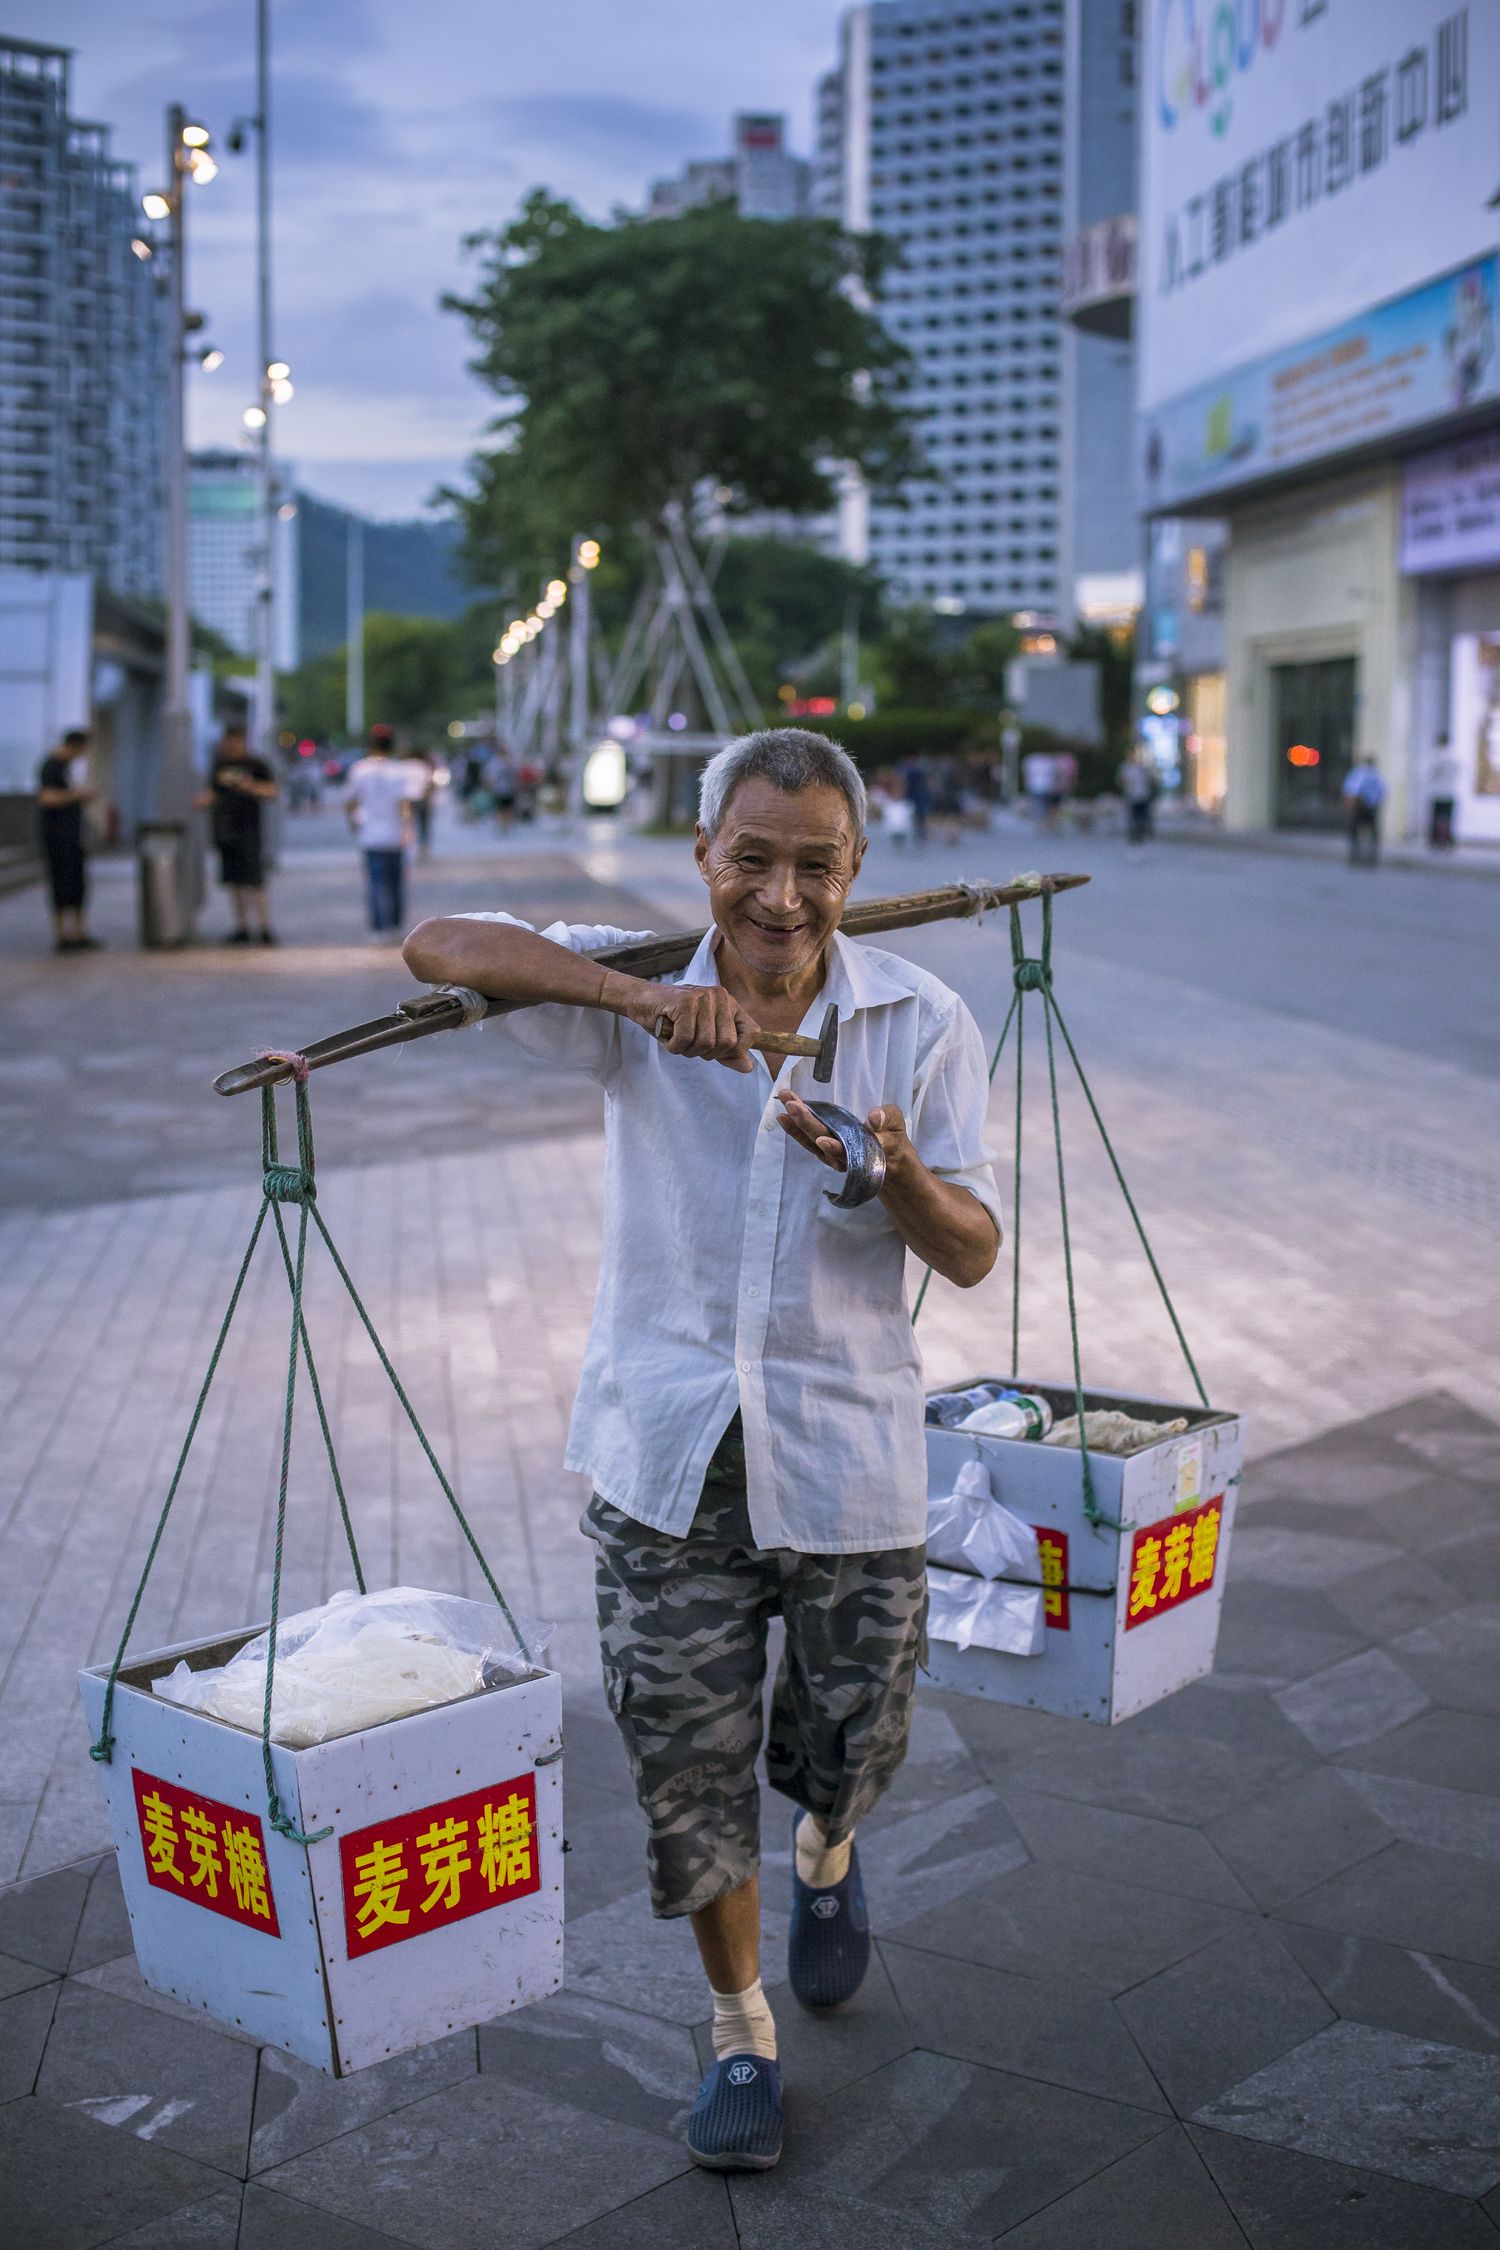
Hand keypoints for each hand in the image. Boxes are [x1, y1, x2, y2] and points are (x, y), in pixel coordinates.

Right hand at [625, 981, 757, 1071]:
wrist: (642, 1001)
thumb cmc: (674, 1021)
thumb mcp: (704, 1037)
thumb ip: (727, 1052)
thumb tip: (749, 1067)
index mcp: (730, 1004)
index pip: (752, 1032)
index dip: (737, 1050)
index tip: (718, 1051)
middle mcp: (720, 997)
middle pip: (727, 1043)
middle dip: (706, 1052)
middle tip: (690, 1042)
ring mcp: (703, 998)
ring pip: (706, 1043)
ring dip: (687, 1050)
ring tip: (677, 1037)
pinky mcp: (685, 1002)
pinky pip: (685, 1039)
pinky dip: (674, 1046)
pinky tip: (667, 1035)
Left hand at [776, 1093, 912, 1182]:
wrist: (888, 1162)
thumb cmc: (892, 1140)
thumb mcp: (897, 1125)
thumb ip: (888, 1119)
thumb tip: (873, 1118)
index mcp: (862, 1150)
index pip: (847, 1149)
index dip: (834, 1147)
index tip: (822, 1140)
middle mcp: (843, 1156)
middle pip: (822, 1140)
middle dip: (806, 1122)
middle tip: (792, 1104)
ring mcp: (831, 1154)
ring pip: (810, 1141)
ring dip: (796, 1123)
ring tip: (785, 1102)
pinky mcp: (824, 1149)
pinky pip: (807, 1141)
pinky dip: (795, 1129)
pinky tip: (784, 1115)